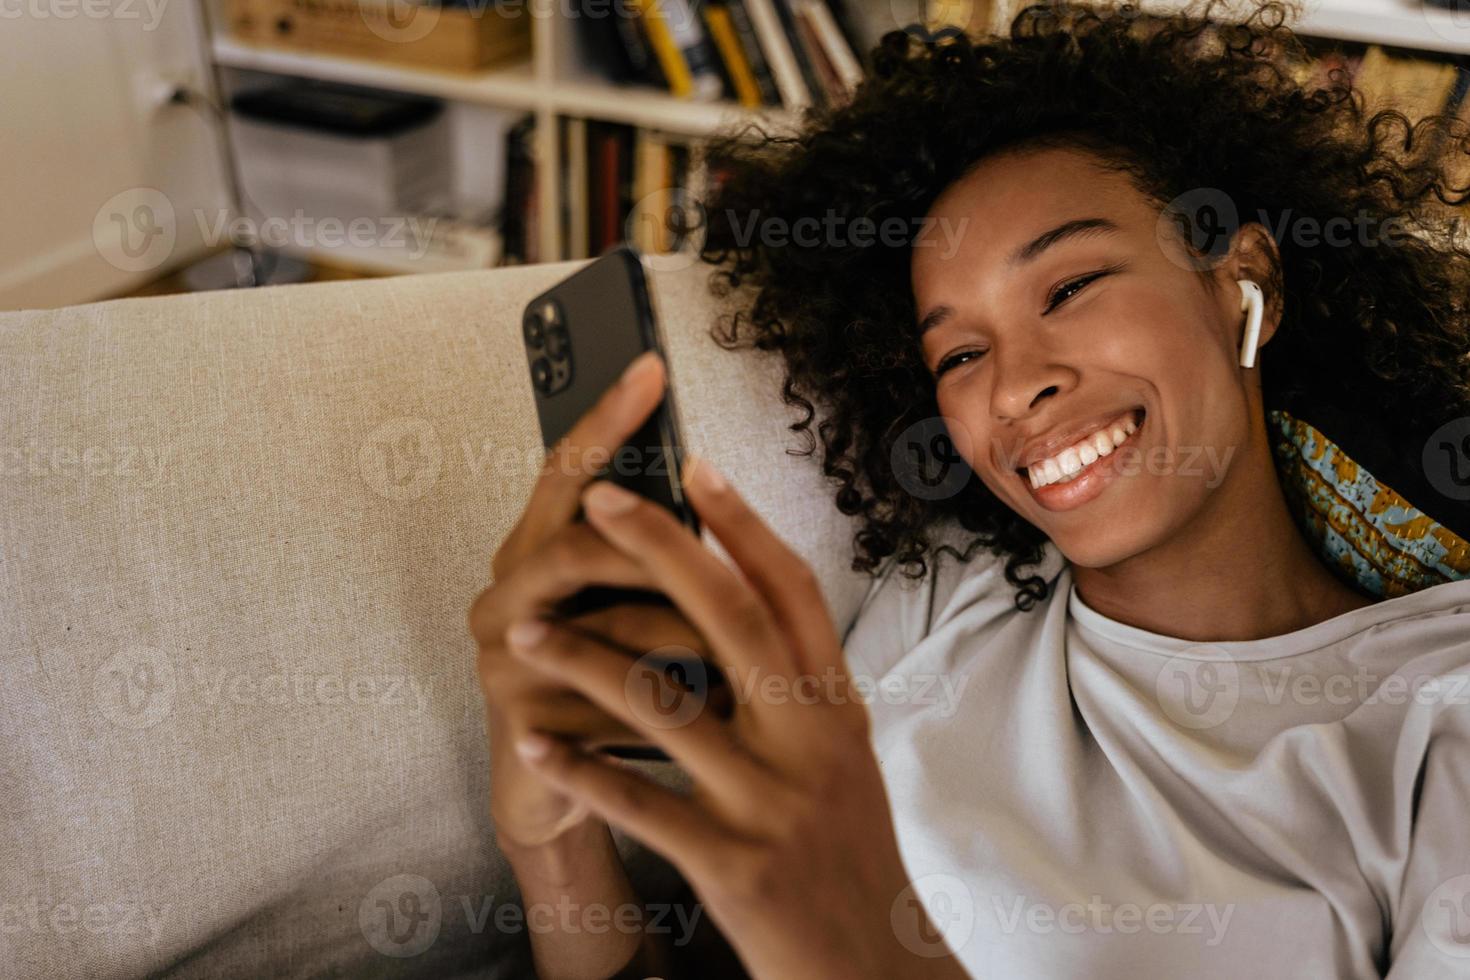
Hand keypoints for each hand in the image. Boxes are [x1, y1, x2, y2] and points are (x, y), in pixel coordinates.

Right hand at [469, 352, 713, 849]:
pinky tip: (715, 712)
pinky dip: (673, 704)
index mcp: (534, 552)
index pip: (563, 470)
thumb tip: (710, 489)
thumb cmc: (608, 685)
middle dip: (655, 555)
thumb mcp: (629, 609)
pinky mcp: (518, 718)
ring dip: (684, 645)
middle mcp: (505, 593)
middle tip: (714, 563)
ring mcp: (501, 656)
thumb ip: (649, 555)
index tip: (651, 368)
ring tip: (741, 659)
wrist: (559, 794)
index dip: (606, 420)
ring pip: (605, 629)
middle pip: (575, 547)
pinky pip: (611, 699)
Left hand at [499, 457, 971, 977]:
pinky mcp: (733, 865)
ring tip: (522, 627)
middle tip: (601, 494)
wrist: (874, 970)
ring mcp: (772, 803)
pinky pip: (642, 803)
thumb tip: (742, 607)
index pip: (793, 592)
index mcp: (837, 707)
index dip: (743, 524)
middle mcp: (810, 742)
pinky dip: (582, 768)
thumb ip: (799, 688)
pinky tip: (536, 741)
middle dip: (660, 548)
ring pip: (668, 706)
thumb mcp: (842, 759)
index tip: (696, 467)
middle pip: (732, 618)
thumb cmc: (848, 856)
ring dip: (583, 658)